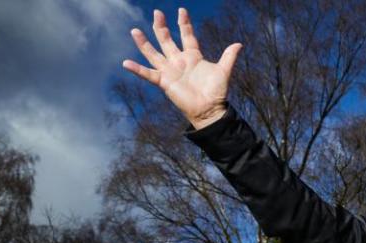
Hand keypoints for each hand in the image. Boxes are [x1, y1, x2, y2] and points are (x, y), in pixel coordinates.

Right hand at [122, 8, 241, 128]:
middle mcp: (179, 61)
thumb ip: (229, 57)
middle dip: (162, 27)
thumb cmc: (216, 91)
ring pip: (154, 54)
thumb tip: (239, 44)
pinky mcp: (164, 82)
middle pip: (167, 40)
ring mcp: (170, 71)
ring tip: (134, 31)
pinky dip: (137, 69)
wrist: (210, 109)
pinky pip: (148, 74)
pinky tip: (126, 63)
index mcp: (193, 56)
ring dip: (144, 43)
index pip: (186, 35)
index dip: (184, 23)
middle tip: (157, 12)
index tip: (181, 10)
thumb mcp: (223, 71)